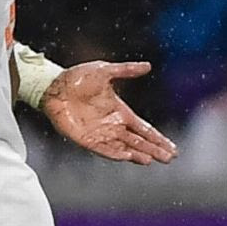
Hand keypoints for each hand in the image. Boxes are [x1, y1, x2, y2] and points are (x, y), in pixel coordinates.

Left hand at [41, 62, 177, 164]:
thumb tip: (148, 66)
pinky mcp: (86, 139)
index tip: (172, 147)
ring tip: (152, 159)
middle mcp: (112, 125)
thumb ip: (126, 70)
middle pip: (137, 141)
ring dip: (138, 153)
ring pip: (124, 147)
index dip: (157, 137)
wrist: (53, 86)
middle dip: (153, 149)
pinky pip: (104, 149)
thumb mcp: (104, 71)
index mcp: (119, 111)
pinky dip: (116, 153)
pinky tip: (128, 156)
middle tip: (169, 158)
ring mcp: (100, 133)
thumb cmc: (77, 77)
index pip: (143, 128)